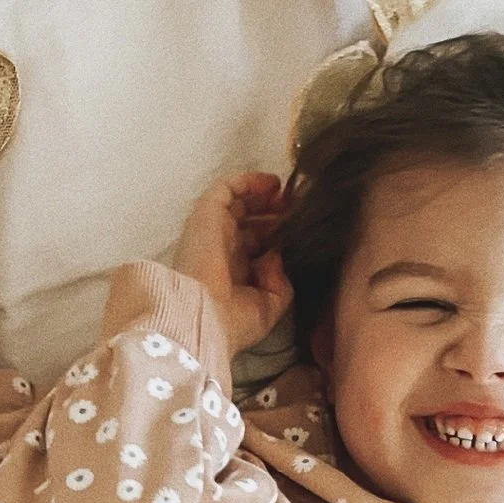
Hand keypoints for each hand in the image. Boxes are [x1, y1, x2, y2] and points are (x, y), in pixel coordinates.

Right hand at [173, 171, 292, 352]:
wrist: (204, 317)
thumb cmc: (232, 321)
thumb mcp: (268, 306)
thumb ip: (279, 282)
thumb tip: (276, 255)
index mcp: (232, 275)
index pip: (255, 247)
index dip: (276, 236)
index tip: (299, 233)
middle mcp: (221, 251)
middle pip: (248, 223)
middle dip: (273, 215)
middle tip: (297, 212)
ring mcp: (213, 231)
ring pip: (237, 202)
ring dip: (263, 196)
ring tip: (287, 196)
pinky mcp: (207, 215)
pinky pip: (226, 188)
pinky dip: (249, 181)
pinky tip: (273, 184)